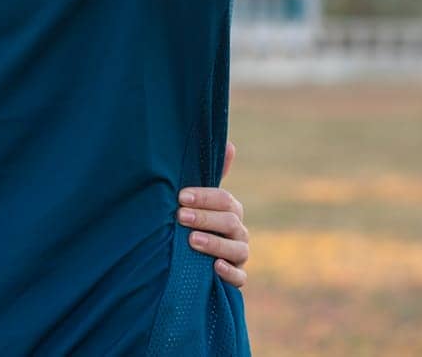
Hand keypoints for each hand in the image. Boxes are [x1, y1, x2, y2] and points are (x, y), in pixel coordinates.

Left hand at [177, 141, 248, 287]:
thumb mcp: (199, 199)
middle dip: (205, 218)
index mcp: (230, 210)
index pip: (225, 200)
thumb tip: (230, 144)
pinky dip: (230, 272)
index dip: (205, 197)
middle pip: (230, 222)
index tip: (181, 197)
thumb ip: (210, 174)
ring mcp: (239, 255)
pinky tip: (214, 267)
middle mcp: (238, 231)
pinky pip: (240, 278)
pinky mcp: (236, 277)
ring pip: (238, 249)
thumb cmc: (194, 220)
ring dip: (215, 244)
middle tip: (181, 216)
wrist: (189, 257)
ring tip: (192, 240)